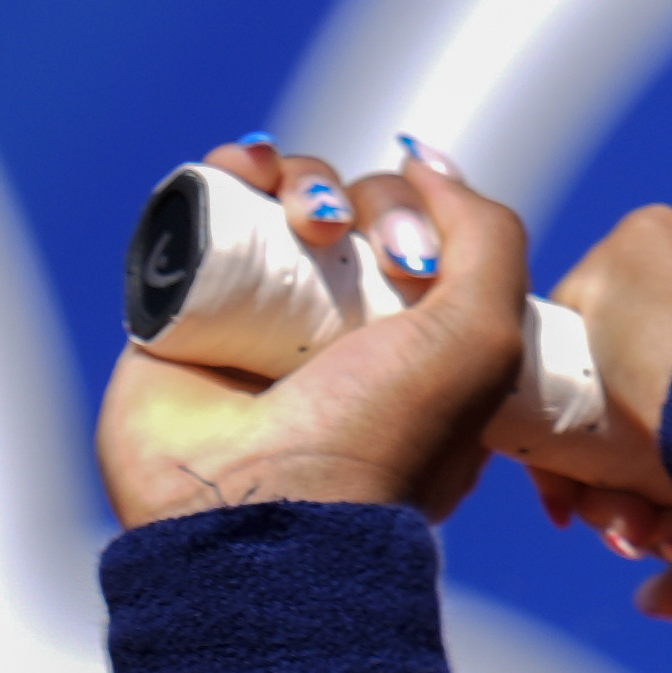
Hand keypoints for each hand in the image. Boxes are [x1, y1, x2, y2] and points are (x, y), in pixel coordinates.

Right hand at [96, 141, 524, 529]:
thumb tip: (427, 161)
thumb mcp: (486, 337)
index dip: (423, 217)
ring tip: (306, 219)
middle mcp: (339, 324)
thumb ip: (488, 239)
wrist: (265, 510)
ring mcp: (258, 316)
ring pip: (280, 202)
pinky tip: (242, 166)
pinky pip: (205, 213)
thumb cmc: (387, 432)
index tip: (416, 262)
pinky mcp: (182, 307)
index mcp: (417, 339)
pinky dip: (227, 171)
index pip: (422, 234)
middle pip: (353, 210)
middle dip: (364, 199)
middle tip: (355, 242)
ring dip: (300, 178)